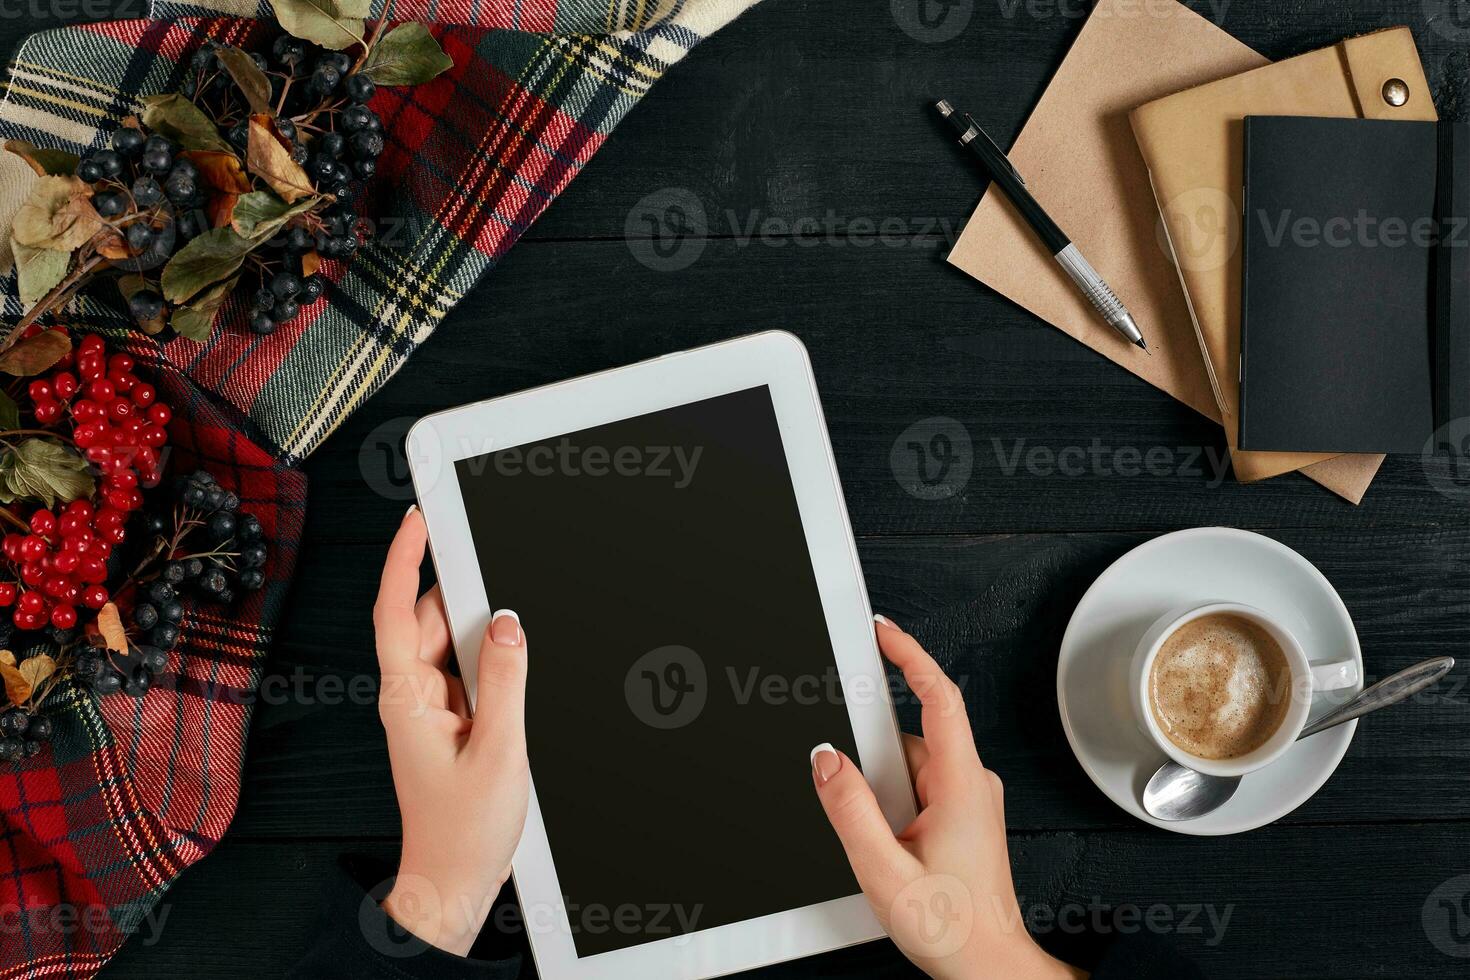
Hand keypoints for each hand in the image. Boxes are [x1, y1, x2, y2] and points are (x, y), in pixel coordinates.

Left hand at [373, 507, 529, 955]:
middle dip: (460, 589)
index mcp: (407, 699)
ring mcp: (429, 708)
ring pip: (450, 644)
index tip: (417, 518)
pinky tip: (516, 660)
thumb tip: (510, 623)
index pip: (396, 612)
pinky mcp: (449, 721)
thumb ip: (507, 680)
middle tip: (493, 559)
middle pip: (427, 619)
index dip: (403, 559)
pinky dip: (490, 658)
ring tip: (514, 625)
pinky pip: (466, 670)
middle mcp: (411, 697)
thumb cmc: (463, 831)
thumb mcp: (499, 750)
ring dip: (480, 630)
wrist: (452, 882)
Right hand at [811, 617, 1084, 979]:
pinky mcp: (961, 814)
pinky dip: (891, 803)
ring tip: (882, 844)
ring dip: (882, 792)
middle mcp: (970, 782)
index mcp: (961, 784)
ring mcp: (968, 798)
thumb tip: (826, 760)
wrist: (988, 965)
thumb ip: (850, 810)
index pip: (939, 696)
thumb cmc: (954, 928)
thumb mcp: (885, 871)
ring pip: (908, 765)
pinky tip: (888, 843)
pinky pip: (916, 786)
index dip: (910, 655)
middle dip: (872, 760)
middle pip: (910, 735)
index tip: (884, 630)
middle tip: (863, 805)